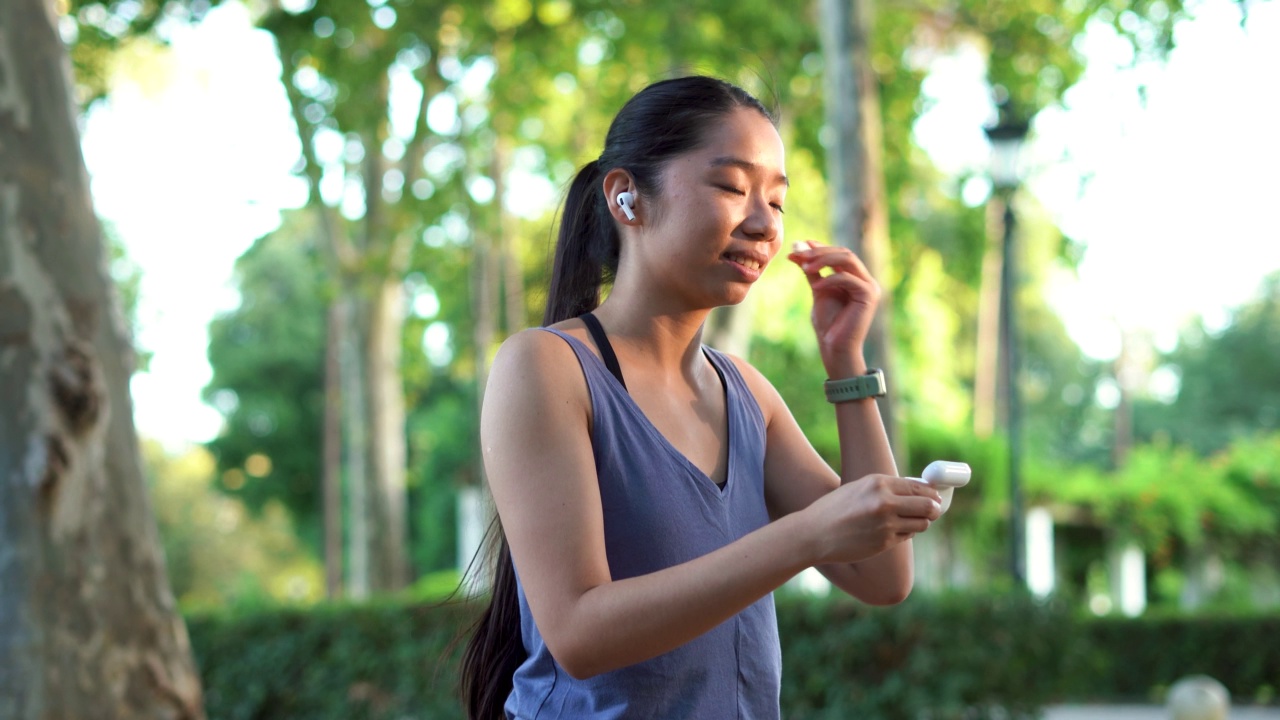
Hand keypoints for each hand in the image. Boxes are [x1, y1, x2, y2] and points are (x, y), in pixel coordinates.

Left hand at [787, 241, 880, 377]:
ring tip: (805, 267)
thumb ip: (812, 271)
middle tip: (799, 254)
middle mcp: (866, 280)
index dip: (821, 247)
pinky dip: (829, 279)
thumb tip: (798, 249)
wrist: (835, 348)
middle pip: (844, 253)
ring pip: (848, 259)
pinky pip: (848, 278)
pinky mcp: (869, 296)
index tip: (801, 245)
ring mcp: (870, 287)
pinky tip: (815, 287)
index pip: (840, 254)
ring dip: (824, 259)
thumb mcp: (818, 291)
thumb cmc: (828, 324)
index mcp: (856, 278)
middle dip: (820, 251)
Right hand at [801, 474, 941, 565]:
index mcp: (878, 483)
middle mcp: (885, 502)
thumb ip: (886, 488)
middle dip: (934, 509)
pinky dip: (905, 533)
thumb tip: (917, 492)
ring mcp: (886, 524)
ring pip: (922, 524)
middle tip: (933, 511)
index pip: (918, 487)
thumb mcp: (859, 488)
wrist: (814, 533)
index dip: (931, 493)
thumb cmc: (835, 509)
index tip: (934, 497)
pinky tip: (891, 531)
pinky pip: (907, 536)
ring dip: (921, 523)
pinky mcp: (884, 542)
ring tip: (910, 521)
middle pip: (928, 505)